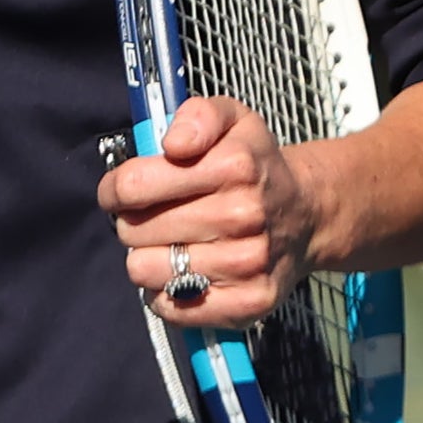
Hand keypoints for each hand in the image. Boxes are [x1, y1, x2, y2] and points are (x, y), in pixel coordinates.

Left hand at [96, 95, 323, 327]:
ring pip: (144, 270)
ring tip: (171, 244)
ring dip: (148, 257)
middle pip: (132, 230)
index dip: (115, 189)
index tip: (123, 191)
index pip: (132, 186)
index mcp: (233, 166)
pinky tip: (183, 272)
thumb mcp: (232, 119)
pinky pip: (169, 306)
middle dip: (134, 222)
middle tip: (158, 217)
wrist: (306, 215)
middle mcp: (242, 216)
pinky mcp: (247, 303)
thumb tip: (174, 144)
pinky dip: (165, 292)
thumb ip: (198, 116)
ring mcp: (246, 264)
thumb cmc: (254, 165)